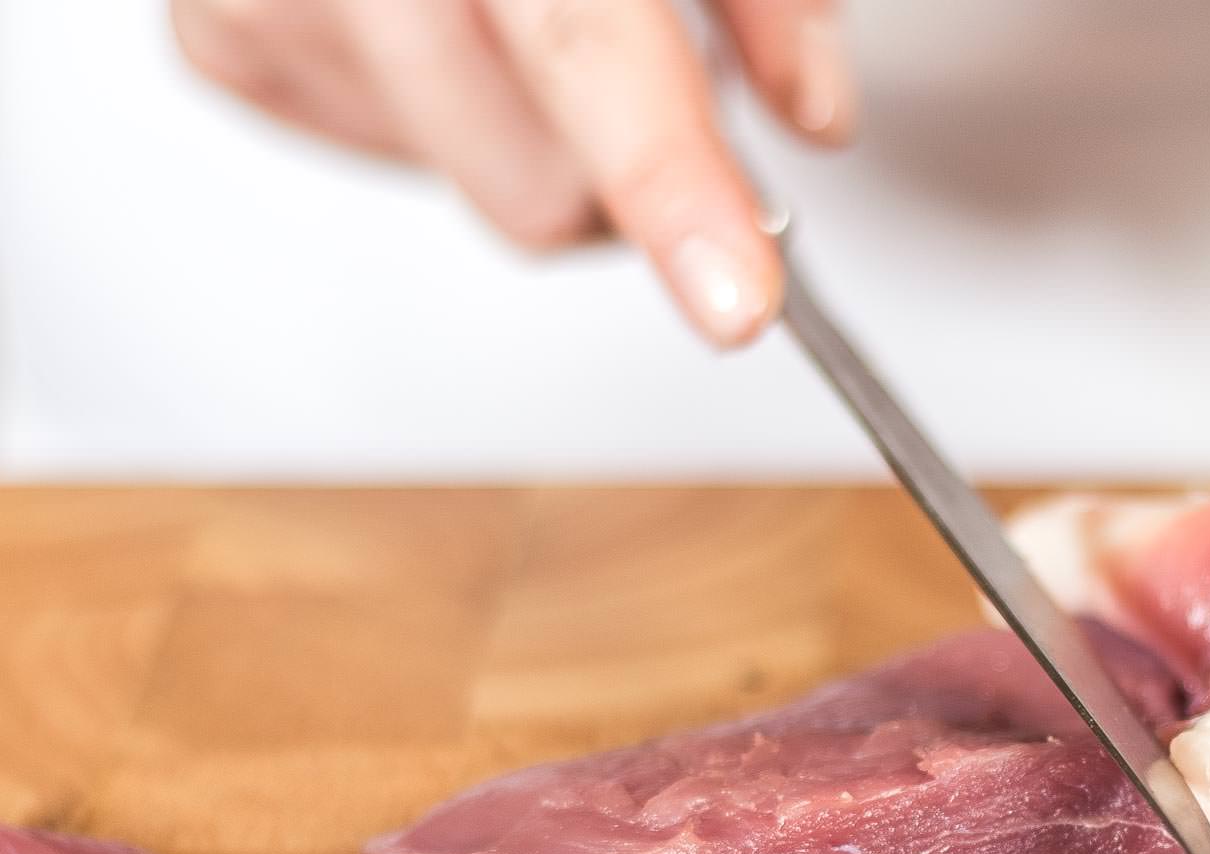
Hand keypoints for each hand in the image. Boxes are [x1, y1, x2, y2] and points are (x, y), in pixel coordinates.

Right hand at [171, 0, 857, 345]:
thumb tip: (814, 113)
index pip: (588, 44)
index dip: (674, 184)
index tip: (735, 296)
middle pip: (531, 179)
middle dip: (624, 174)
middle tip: (654, 83)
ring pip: (472, 186)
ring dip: (537, 136)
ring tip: (532, 16)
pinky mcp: (222, 41)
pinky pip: (394, 157)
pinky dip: (450, 114)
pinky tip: (448, 22)